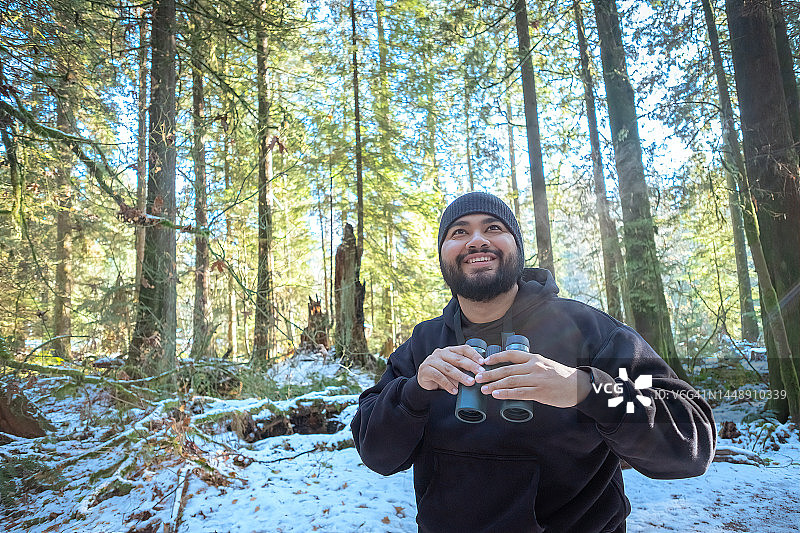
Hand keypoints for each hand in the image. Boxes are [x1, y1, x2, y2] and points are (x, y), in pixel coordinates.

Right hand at [417, 345, 485, 394]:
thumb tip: (481, 375)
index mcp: (450, 350)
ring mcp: (432, 361)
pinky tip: (454, 391)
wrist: (425, 381)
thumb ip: (464, 370)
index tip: (483, 363)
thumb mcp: (454, 370)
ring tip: (470, 383)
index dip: (474, 355)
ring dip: (461, 376)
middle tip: (480, 374)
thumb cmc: (443, 375)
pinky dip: (448, 384)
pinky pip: (438, 377)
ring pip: (449, 368)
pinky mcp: (425, 370)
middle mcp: (441, 353)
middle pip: (458, 358)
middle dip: (471, 366)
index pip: (464, 349)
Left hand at [474, 350, 590, 407]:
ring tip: (483, 388)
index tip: (485, 361)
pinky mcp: (540, 393)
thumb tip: (514, 368)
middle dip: (490, 373)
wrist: (578, 386)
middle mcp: (534, 367)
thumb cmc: (560, 376)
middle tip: (477, 377)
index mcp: (534, 358)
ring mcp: (537, 380)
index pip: (511, 355)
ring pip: (510, 381)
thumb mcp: (545, 364)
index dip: (496, 357)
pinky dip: (506, 394)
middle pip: (507, 369)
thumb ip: (531, 365)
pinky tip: (496, 395)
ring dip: (494, 385)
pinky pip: (519, 393)